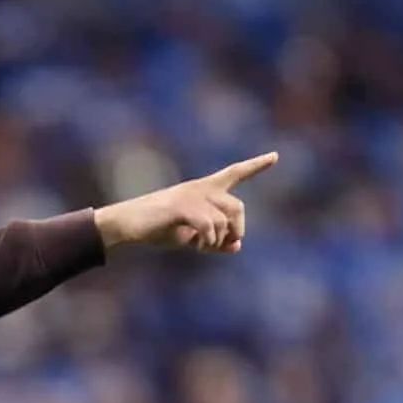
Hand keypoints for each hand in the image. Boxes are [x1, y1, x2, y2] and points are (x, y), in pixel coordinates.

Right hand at [94, 152, 277, 253]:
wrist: (127, 224)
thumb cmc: (158, 228)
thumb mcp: (190, 236)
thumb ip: (215, 241)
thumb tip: (237, 246)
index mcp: (204, 189)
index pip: (235, 173)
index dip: (256, 165)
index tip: (275, 156)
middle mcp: (201, 188)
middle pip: (238, 206)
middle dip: (237, 230)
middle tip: (223, 245)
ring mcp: (191, 196)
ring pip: (223, 220)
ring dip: (216, 240)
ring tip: (199, 245)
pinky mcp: (181, 206)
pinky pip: (208, 226)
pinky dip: (206, 241)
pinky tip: (194, 244)